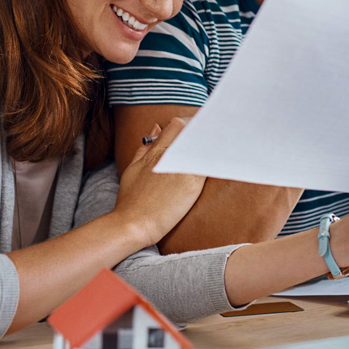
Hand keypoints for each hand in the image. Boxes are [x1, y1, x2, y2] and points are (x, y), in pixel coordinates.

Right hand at [111, 117, 204, 246]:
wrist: (133, 223)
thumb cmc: (130, 200)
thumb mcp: (132, 168)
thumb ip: (144, 148)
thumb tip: (157, 128)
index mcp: (156, 151)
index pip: (178, 125)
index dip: (190, 125)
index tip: (196, 131)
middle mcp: (170, 156)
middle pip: (195, 133)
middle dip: (204, 133)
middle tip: (211, 138)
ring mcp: (183, 169)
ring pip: (204, 147)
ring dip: (211, 146)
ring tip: (217, 149)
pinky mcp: (193, 184)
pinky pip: (208, 166)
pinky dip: (214, 161)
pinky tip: (218, 162)